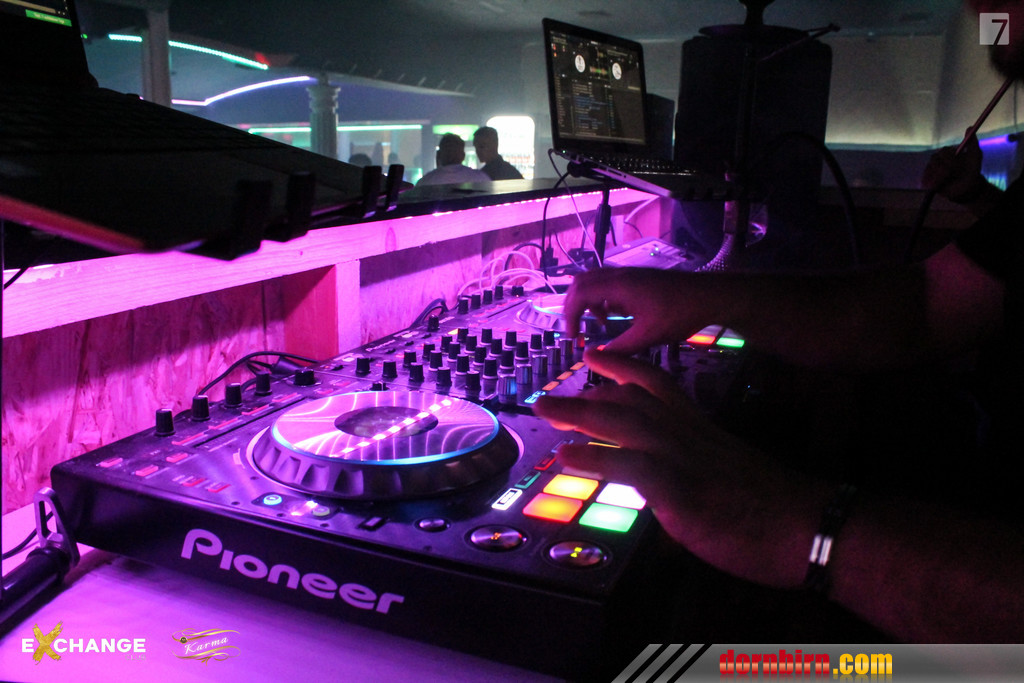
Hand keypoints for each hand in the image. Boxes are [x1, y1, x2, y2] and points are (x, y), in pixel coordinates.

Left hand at [533, 348, 825, 587]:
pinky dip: (595, 458)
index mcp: (699, 429)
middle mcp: (687, 434)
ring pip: (625, 423)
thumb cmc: (772, 507)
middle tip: (546, 393)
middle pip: (630, 401)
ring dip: (579, 414)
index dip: (623, 369)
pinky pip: (631, 466)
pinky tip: (566, 455)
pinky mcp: (682, 488)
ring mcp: (683, 458)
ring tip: (545, 410)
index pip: (657, 385)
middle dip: (585, 394)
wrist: (808, 526)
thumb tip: (666, 483)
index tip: (595, 357)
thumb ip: (692, 468)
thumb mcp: (725, 476)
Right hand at [563, 267, 704, 354]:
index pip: (579, 293)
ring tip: (596, 323)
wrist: (709, 296)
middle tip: (575, 329)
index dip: (569, 315)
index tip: (574, 336)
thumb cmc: (679, 314)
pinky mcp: (637, 278)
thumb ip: (619, 348)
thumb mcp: (648, 336)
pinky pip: (607, 282)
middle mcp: (619, 275)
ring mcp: (628, 274)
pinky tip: (614, 316)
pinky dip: (601, 298)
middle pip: (581, 282)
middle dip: (572, 306)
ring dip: (587, 301)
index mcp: (619, 286)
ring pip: (593, 280)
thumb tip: (595, 358)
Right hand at [921, 132, 986, 202]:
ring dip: (941, 175)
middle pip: (935, 159)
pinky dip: (933, 181)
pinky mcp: (928, 180)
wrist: (968, 187)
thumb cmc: (972, 170)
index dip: (950, 159)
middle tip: (953, 174)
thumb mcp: (975, 155)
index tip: (957, 166)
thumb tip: (969, 127)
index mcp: (947, 152)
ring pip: (931, 169)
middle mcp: (938, 159)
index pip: (943, 151)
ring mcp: (932, 169)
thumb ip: (972, 142)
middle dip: (945, 168)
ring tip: (950, 180)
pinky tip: (940, 184)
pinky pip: (926, 178)